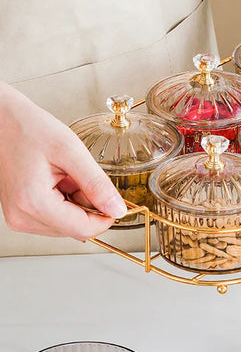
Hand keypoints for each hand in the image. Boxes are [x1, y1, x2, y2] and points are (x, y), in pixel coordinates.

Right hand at [0, 83, 126, 239]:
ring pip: (69, 225)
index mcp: (33, 203)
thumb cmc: (29, 129)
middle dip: (89, 206)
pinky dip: (66, 201)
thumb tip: (118, 210)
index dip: (106, 217)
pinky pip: (57, 217)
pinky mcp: (22, 213)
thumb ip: (97, 184)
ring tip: (65, 176)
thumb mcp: (71, 151)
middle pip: (77, 229)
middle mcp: (23, 217)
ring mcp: (20, 217)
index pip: (84, 230)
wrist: (2, 121)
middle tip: (80, 177)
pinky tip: (58, 181)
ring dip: (78, 203)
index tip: (115, 200)